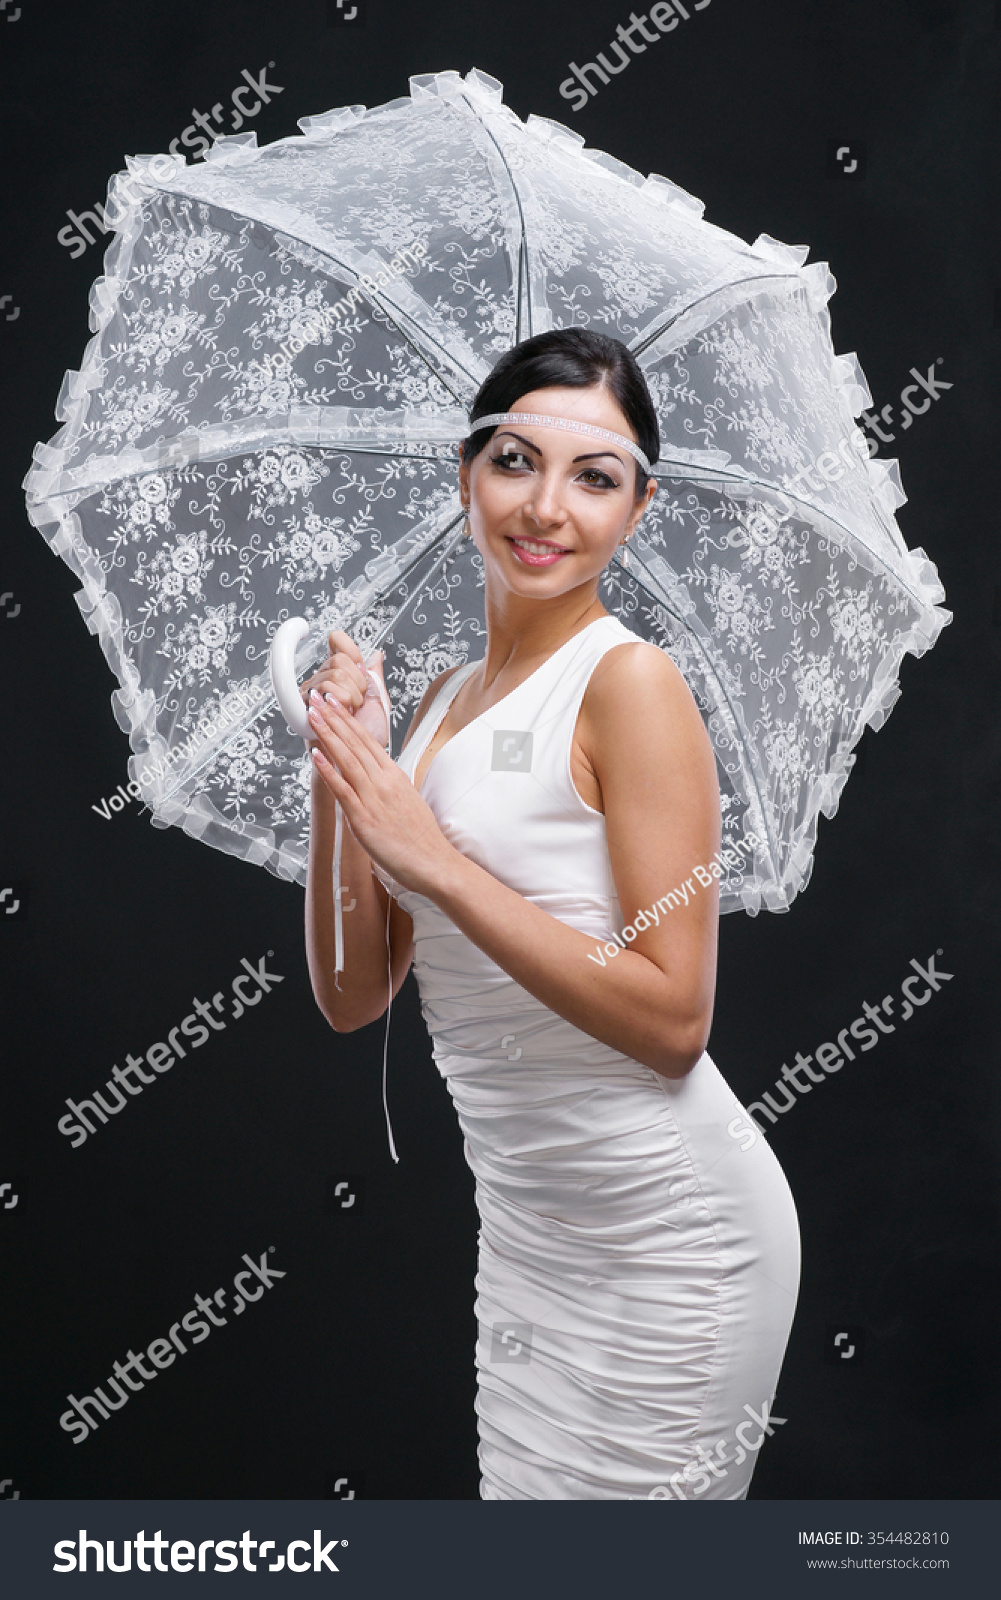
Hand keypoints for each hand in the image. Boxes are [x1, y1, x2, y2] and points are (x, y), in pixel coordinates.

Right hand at [301, 629, 388, 747]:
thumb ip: (375, 678)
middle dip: (357, 683)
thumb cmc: (368, 738)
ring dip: (352, 697)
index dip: (351, 651)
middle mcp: (322, 681)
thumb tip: (376, 654)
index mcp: (339, 676)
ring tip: (350, 713)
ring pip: (333, 674)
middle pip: (338, 659)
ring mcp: (311, 693)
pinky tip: (339, 712)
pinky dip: (341, 702)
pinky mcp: (303, 707)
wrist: (359, 762)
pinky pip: (324, 690)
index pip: (337, 641)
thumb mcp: (379, 704)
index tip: (360, 672)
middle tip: (358, 703)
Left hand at [307, 692, 453, 894]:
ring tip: (313, 715)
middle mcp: (384, 781)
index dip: (349, 719)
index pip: (368, 740)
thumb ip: (389, 785)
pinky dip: (327, 770)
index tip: (336, 704)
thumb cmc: (421, 836)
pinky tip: (315, 755)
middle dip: (334, 718)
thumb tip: (376, 777)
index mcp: (394, 775)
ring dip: (328, 734)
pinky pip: (342, 789)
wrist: (434, 861)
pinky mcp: (363, 818)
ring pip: (347, 759)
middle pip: (355, 742)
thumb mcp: (407, 799)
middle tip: (318, 697)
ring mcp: (373, 798)